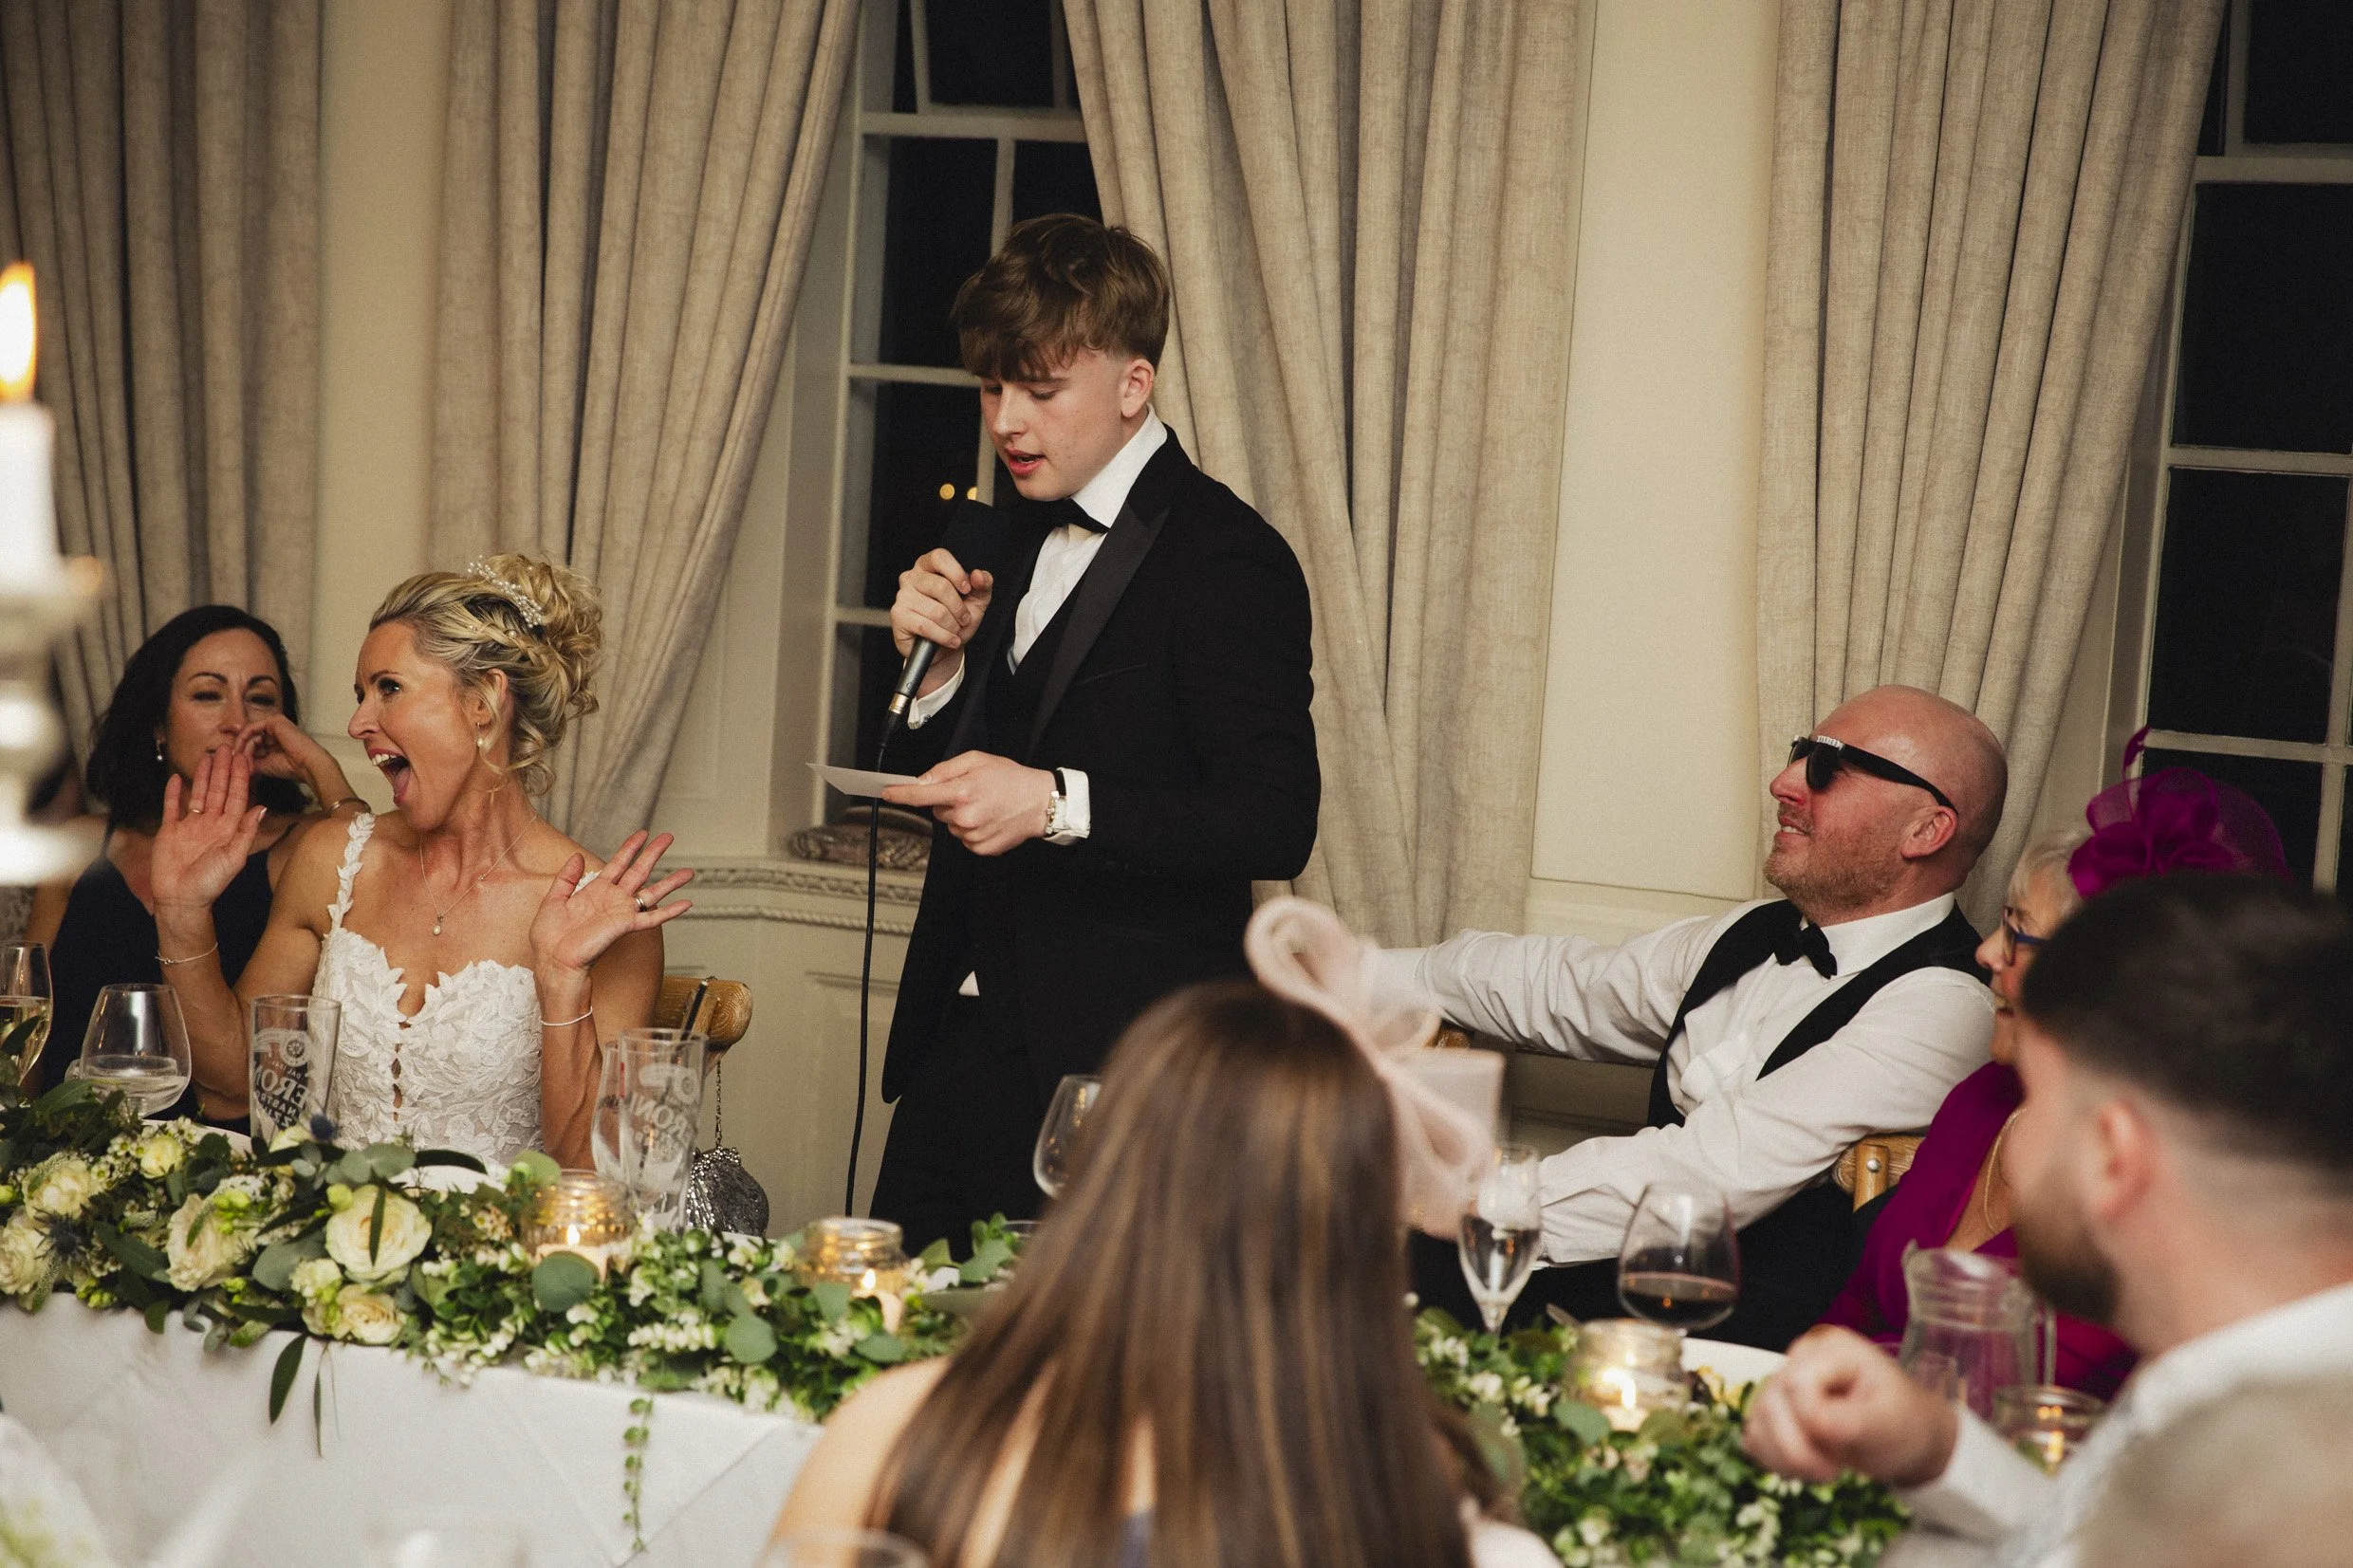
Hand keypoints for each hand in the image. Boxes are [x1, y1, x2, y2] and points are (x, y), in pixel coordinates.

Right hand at [151, 747, 267, 912]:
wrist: (181, 900)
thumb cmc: (211, 883)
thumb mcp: (234, 858)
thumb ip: (246, 832)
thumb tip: (262, 807)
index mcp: (229, 829)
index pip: (237, 797)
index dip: (241, 777)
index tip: (244, 757)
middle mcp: (211, 824)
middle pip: (219, 791)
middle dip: (224, 769)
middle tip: (227, 746)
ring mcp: (190, 826)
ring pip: (198, 794)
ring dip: (203, 776)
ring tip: (207, 755)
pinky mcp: (169, 831)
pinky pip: (171, 807)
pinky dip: (173, 792)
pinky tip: (176, 777)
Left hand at [235, 713, 356, 803]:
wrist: (307, 765)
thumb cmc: (292, 767)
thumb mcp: (265, 765)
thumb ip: (251, 762)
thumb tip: (236, 764)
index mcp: (276, 740)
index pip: (253, 744)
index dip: (243, 753)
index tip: (232, 763)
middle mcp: (276, 730)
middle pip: (250, 738)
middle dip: (241, 751)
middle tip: (234, 762)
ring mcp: (275, 724)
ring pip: (250, 734)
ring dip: (242, 747)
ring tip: (238, 759)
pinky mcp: (274, 721)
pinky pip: (252, 728)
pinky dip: (244, 738)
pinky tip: (240, 750)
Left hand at [529, 830, 693, 978]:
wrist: (554, 959)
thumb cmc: (550, 936)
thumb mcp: (553, 899)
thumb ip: (566, 877)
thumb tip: (577, 856)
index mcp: (595, 891)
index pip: (618, 864)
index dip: (630, 848)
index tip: (642, 834)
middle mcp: (612, 899)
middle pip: (639, 871)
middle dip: (654, 853)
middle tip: (669, 838)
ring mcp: (621, 912)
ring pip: (652, 893)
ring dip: (671, 882)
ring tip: (688, 872)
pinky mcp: (625, 926)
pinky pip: (653, 918)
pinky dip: (670, 911)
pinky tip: (686, 903)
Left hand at [884, 752, 1053, 856]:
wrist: (1040, 803)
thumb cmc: (1011, 779)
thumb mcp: (978, 760)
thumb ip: (946, 770)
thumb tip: (923, 781)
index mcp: (962, 791)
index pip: (920, 796)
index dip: (900, 794)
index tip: (887, 793)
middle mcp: (965, 816)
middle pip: (937, 811)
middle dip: (948, 802)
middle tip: (972, 793)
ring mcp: (972, 834)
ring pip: (951, 826)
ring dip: (961, 817)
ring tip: (985, 806)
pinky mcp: (981, 848)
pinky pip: (964, 839)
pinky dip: (972, 830)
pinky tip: (989, 819)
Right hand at [890, 549, 993, 695]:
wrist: (944, 648)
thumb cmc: (956, 620)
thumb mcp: (976, 601)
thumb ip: (983, 585)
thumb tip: (979, 575)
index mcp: (929, 566)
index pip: (939, 557)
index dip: (956, 573)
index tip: (967, 589)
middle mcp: (912, 577)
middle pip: (941, 586)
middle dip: (959, 609)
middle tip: (964, 619)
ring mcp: (902, 596)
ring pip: (936, 610)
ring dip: (952, 626)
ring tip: (954, 631)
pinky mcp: (898, 615)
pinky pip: (926, 626)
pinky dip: (943, 636)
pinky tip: (949, 640)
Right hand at [1742, 1326, 1957, 1487]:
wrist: (1904, 1438)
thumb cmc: (1902, 1423)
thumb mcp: (1888, 1421)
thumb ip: (1850, 1420)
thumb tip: (1813, 1425)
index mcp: (1832, 1350)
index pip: (1797, 1382)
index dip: (1810, 1420)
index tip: (1841, 1448)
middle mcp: (1800, 1359)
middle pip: (1770, 1402)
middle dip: (1796, 1448)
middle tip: (1832, 1473)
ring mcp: (1783, 1383)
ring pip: (1756, 1421)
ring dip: (1785, 1459)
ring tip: (1823, 1471)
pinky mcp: (1774, 1410)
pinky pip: (1754, 1435)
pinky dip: (1774, 1460)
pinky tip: (1804, 1467)